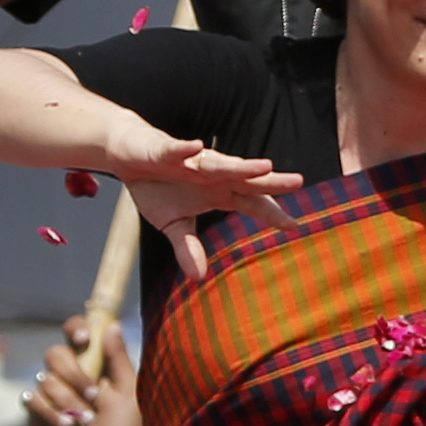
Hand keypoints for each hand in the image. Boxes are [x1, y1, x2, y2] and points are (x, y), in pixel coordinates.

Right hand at [23, 315, 141, 425]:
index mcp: (92, 365)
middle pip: (55, 354)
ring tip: (87, 421)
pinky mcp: (34, 414)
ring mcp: (48, 393)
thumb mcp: (128, 394)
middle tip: (93, 395)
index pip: (76, 333)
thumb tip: (112, 325)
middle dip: (75, 374)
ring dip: (69, 401)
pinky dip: (52, 413)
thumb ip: (119, 360)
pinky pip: (33, 400)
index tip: (84, 340)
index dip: (76, 329)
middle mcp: (67, 375)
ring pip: (46, 379)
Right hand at [102, 117, 300, 281]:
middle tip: (298, 181)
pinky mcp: (166, 151)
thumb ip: (187, 247)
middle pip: (247, 179)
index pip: (253, 204)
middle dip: (271, 181)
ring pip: (220, 163)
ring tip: (263, 166)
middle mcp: (213, 175)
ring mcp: (192, 162)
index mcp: (220, 192)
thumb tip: (198, 278)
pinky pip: (178, 150)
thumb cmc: (156, 187)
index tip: (295, 225)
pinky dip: (186, 149)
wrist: (128, 155)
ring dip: (241, 166)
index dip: (273, 214)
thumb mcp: (171, 223)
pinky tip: (197, 146)